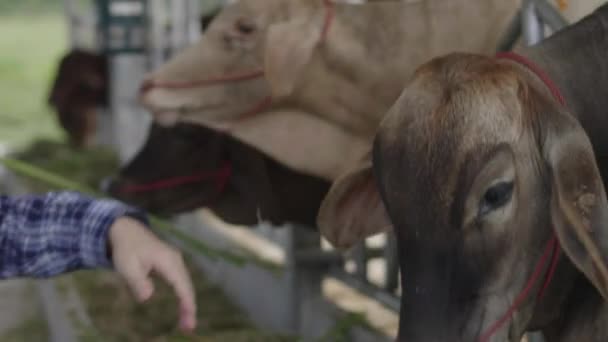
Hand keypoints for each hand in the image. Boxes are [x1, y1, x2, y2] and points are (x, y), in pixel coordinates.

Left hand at [108, 217, 196, 331]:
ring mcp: (175, 261)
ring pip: (186, 285)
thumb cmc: (126, 249)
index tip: (189, 321)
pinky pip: (181, 282)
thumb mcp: (127, 266)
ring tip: (186, 323)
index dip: (187, 304)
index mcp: (168, 261)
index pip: (182, 286)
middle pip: (188, 286)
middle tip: (188, 328)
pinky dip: (183, 296)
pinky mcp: (172, 264)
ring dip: (187, 303)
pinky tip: (182, 307)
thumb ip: (138, 282)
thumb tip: (148, 297)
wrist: (126, 230)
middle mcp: (176, 261)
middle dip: (190, 307)